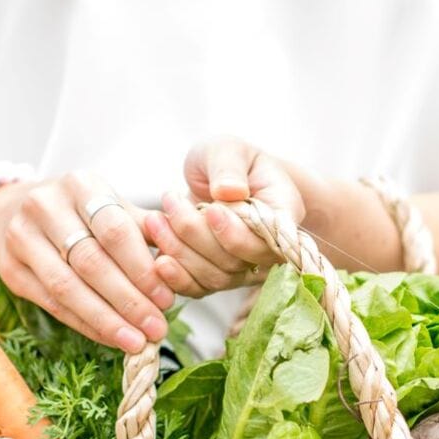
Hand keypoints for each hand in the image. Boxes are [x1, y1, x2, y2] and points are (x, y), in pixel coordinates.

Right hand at [0, 171, 172, 352]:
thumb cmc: (80, 211)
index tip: (167, 298)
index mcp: (81, 185)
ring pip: (67, 287)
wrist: (13, 209)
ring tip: (136, 341)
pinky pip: (51, 303)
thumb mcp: (113, 206)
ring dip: (106, 320)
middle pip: (91, 261)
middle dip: (128, 300)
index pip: (115, 230)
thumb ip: (145, 230)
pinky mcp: (10, 269)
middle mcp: (45, 206)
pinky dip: (85, 324)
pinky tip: (110, 338)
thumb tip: (181, 263)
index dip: (142, 268)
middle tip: (156, 327)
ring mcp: (22, 237)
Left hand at [142, 136, 305, 296]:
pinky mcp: (219, 277)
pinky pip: (200, 289)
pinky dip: (177, 277)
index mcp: (283, 213)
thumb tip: (229, 192)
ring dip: (181, 252)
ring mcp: (245, 268)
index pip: (268, 239)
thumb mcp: (228, 149)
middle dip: (197, 236)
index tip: (210, 209)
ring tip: (155, 219)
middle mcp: (268, 248)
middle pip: (237, 262)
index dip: (237, 234)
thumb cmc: (229, 160)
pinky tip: (158, 260)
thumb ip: (228, 167)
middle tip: (170, 201)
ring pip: (216, 277)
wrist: (219, 179)